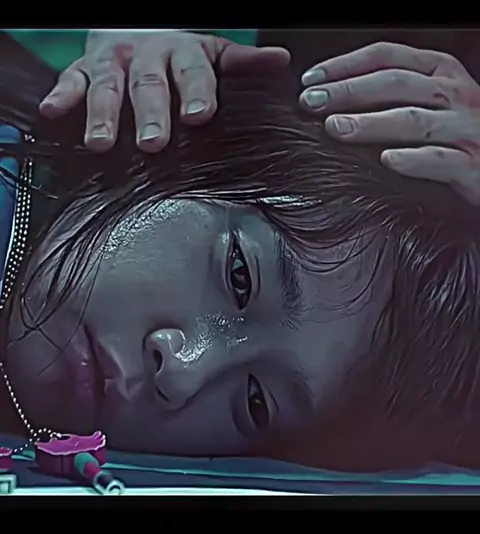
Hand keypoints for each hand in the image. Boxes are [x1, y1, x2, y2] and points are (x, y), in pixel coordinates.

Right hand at [40, 30, 289, 153]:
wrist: (138, 31)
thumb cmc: (180, 57)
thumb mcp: (212, 55)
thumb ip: (242, 64)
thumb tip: (281, 63)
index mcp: (184, 55)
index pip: (194, 75)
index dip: (196, 95)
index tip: (199, 117)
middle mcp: (148, 58)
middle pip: (149, 86)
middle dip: (150, 115)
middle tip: (153, 143)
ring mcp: (114, 63)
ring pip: (107, 87)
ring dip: (102, 115)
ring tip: (100, 143)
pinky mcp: (84, 68)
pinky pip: (70, 81)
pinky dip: (62, 97)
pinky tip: (54, 113)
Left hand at [299, 42, 479, 204]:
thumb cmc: (458, 133)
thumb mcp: (432, 102)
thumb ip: (394, 96)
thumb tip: (334, 99)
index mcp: (440, 73)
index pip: (387, 57)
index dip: (345, 65)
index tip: (310, 80)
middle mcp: (455, 94)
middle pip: (395, 84)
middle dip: (348, 91)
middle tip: (311, 103)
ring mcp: (465, 128)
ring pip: (414, 120)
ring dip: (371, 123)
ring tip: (335, 128)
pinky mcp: (473, 165)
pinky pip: (441, 160)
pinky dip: (413, 160)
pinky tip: (387, 161)